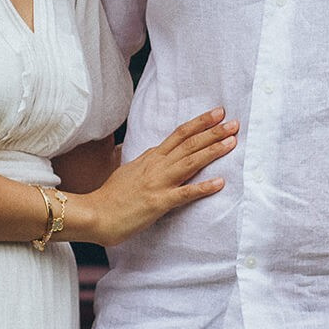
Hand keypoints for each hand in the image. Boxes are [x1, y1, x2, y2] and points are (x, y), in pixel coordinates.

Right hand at [68, 109, 235, 245]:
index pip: (179, 135)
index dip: (199, 123)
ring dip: (212, 151)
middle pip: (188, 144)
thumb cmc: (109, 197)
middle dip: (213, 131)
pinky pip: (185, 193)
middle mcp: (156, 166)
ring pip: (190, 162)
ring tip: (232, 142)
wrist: (93, 214)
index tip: (217, 114)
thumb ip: (144, 162)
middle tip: (234, 122)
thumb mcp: (127, 171)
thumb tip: (153, 154)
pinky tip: (220, 182)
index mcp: (150, 158)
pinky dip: (203, 187)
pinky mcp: (158, 202)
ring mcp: (157, 183)